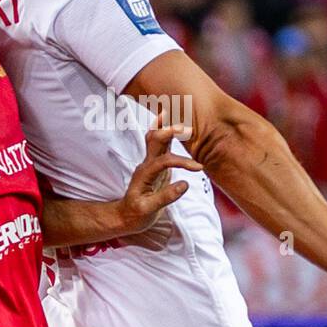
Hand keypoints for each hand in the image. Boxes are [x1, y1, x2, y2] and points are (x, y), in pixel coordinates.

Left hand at [115, 118, 202, 235]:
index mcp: (145, 174)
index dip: (183, 163)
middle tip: (187, 127)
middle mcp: (147, 164)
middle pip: (155, 141)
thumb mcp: (148, 210)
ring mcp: (151, 163)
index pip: (165, 161)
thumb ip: (166, 197)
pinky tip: (170, 122)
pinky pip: (159, 144)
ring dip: (164, 126)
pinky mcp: (157, 165)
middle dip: (169, 132)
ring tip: (174, 111)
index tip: (199, 168)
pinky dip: (164, 131)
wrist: (127, 215)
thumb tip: (185, 184)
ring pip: (155, 138)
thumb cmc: (136, 214)